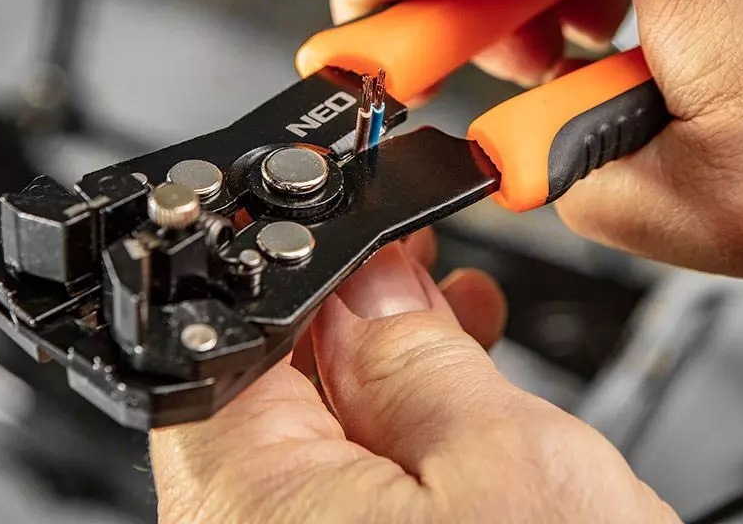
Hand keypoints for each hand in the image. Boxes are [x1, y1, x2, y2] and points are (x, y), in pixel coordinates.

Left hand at [151, 243, 676, 523]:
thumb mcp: (507, 466)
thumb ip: (418, 357)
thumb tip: (368, 275)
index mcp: (251, 506)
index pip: (235, 339)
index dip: (309, 273)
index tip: (369, 243)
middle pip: (266, 388)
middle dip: (350, 320)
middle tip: (422, 281)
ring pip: (311, 441)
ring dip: (381, 374)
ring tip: (455, 325)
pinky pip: (339, 497)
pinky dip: (393, 443)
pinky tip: (448, 407)